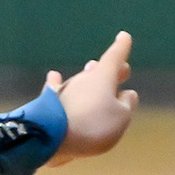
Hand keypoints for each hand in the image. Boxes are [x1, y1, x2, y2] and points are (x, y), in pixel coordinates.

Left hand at [47, 31, 137, 165]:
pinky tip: (53, 75)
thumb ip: (127, 104)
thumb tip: (127, 94)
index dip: (122, 48)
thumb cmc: (93, 126)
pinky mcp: (47, 103)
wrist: (49, 137)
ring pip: (80, 80)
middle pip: (99, 71)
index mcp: (103, 77)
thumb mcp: (120, 118)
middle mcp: (83, 78)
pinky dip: (56, 82)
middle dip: (112, 70)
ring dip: (88, 76)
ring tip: (92, 67)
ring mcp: (64, 89)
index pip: (115, 58)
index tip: (124, 36)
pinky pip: (54, 88)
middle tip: (122, 69)